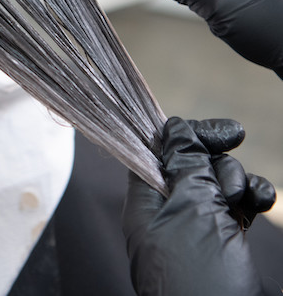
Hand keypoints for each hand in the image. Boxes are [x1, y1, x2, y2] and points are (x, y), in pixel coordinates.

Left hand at [124, 117, 275, 295]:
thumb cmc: (201, 279)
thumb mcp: (191, 210)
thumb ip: (185, 165)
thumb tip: (175, 129)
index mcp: (146, 204)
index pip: (159, 151)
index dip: (188, 136)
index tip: (227, 132)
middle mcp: (167, 214)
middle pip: (191, 165)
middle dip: (216, 164)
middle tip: (229, 183)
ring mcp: (196, 230)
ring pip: (216, 185)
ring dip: (235, 182)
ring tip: (241, 201)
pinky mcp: (222, 245)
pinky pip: (234, 208)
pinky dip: (250, 200)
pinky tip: (262, 202)